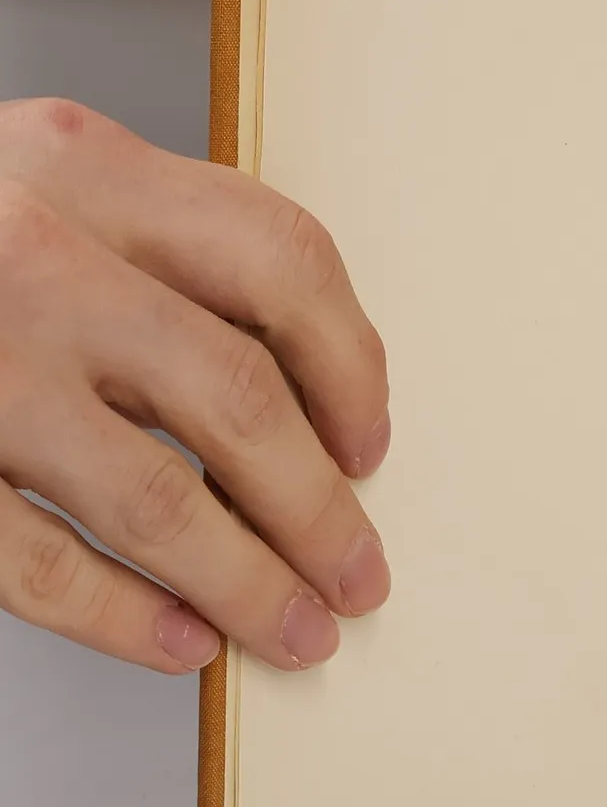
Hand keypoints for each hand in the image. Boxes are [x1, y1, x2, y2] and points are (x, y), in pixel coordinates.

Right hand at [0, 100, 388, 673]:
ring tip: (298, 631)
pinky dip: (116, 612)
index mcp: (80, 164)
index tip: (371, 442)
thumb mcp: (32, 185)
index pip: (284, 258)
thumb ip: (148, 247)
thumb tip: (310, 396)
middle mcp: (27, 248)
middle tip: (359, 573)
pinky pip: (26, 554)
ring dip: (247, 580)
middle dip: (320, 507)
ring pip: (153, 493)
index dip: (353, 363)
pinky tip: (178, 642)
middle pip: (241, 395)